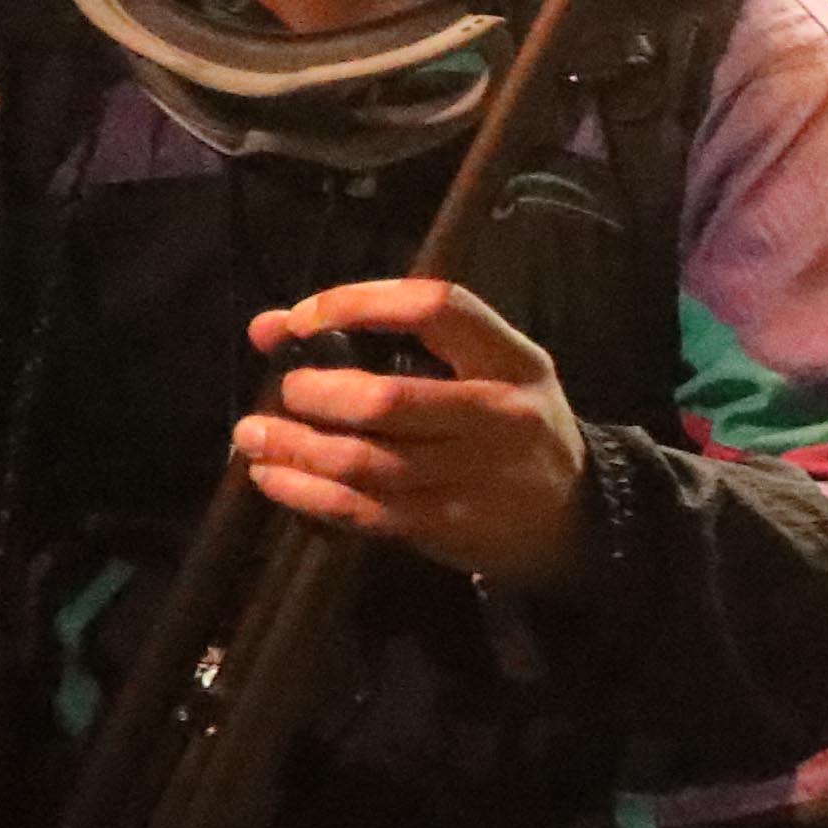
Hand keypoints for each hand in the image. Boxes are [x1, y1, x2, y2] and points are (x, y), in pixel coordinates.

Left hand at [237, 280, 591, 588]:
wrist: (574, 516)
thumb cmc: (513, 426)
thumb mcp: (487, 368)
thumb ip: (393, 340)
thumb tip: (269, 327)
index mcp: (511, 361)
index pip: (435, 308)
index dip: (359, 303)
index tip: (303, 319)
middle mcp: (498, 416)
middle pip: (388, 399)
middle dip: (317, 393)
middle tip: (285, 390)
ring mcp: (471, 476)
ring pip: (364, 462)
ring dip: (295, 447)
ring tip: (253, 436)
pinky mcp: (445, 525)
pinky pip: (360, 509)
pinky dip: (305, 493)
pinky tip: (273, 477)